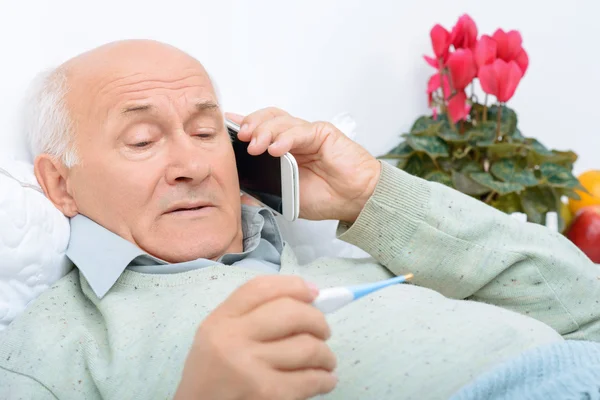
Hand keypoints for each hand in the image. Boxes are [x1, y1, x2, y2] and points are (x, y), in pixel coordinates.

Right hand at [174, 276, 336, 399]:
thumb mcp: (218, 337)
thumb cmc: (212, 375)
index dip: (294, 286)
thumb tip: (309, 297)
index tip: (313, 293)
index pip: (261, 288)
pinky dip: (325, 379)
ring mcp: (249, 367)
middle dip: (318, 321)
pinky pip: (310, 379)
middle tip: (324, 332)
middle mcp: (233, 339)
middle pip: (291, 312)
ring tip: (326, 360)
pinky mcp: (266, 394)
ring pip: (307, 347)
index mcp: (220, 320)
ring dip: (326, 354)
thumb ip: (250, 316)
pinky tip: (325, 380)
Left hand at [226, 109, 380, 221]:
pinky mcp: (323, 133)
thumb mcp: (285, 198)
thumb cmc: (326, 197)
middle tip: (241, 138)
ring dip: (265, 130)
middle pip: (268, 118)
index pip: (260, 129)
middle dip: (251, 125)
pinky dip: (286, 137)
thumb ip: (263, 192)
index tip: (227, 130)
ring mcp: (308, 134)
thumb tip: (240, 195)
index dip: (244, 126)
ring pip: (281, 120)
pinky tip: (277, 148)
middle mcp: (294, 138)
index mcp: (284, 150)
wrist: (354, 200)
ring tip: (256, 145)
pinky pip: (301, 130)